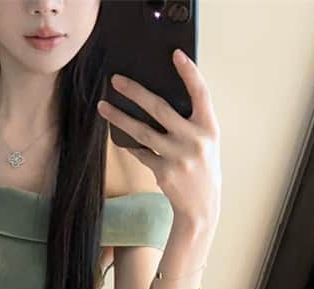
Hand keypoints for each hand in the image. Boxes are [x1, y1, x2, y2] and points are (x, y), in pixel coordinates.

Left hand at [97, 49, 220, 231]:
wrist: (202, 207)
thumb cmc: (202, 168)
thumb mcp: (205, 142)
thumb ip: (191, 122)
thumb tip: (158, 99)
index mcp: (210, 127)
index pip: (201, 93)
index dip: (189, 72)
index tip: (175, 55)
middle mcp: (195, 140)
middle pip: (160, 108)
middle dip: (135, 91)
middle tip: (116, 80)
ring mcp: (178, 157)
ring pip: (142, 131)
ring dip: (120, 118)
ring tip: (103, 107)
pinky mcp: (164, 172)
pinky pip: (142, 153)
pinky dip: (131, 145)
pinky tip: (119, 136)